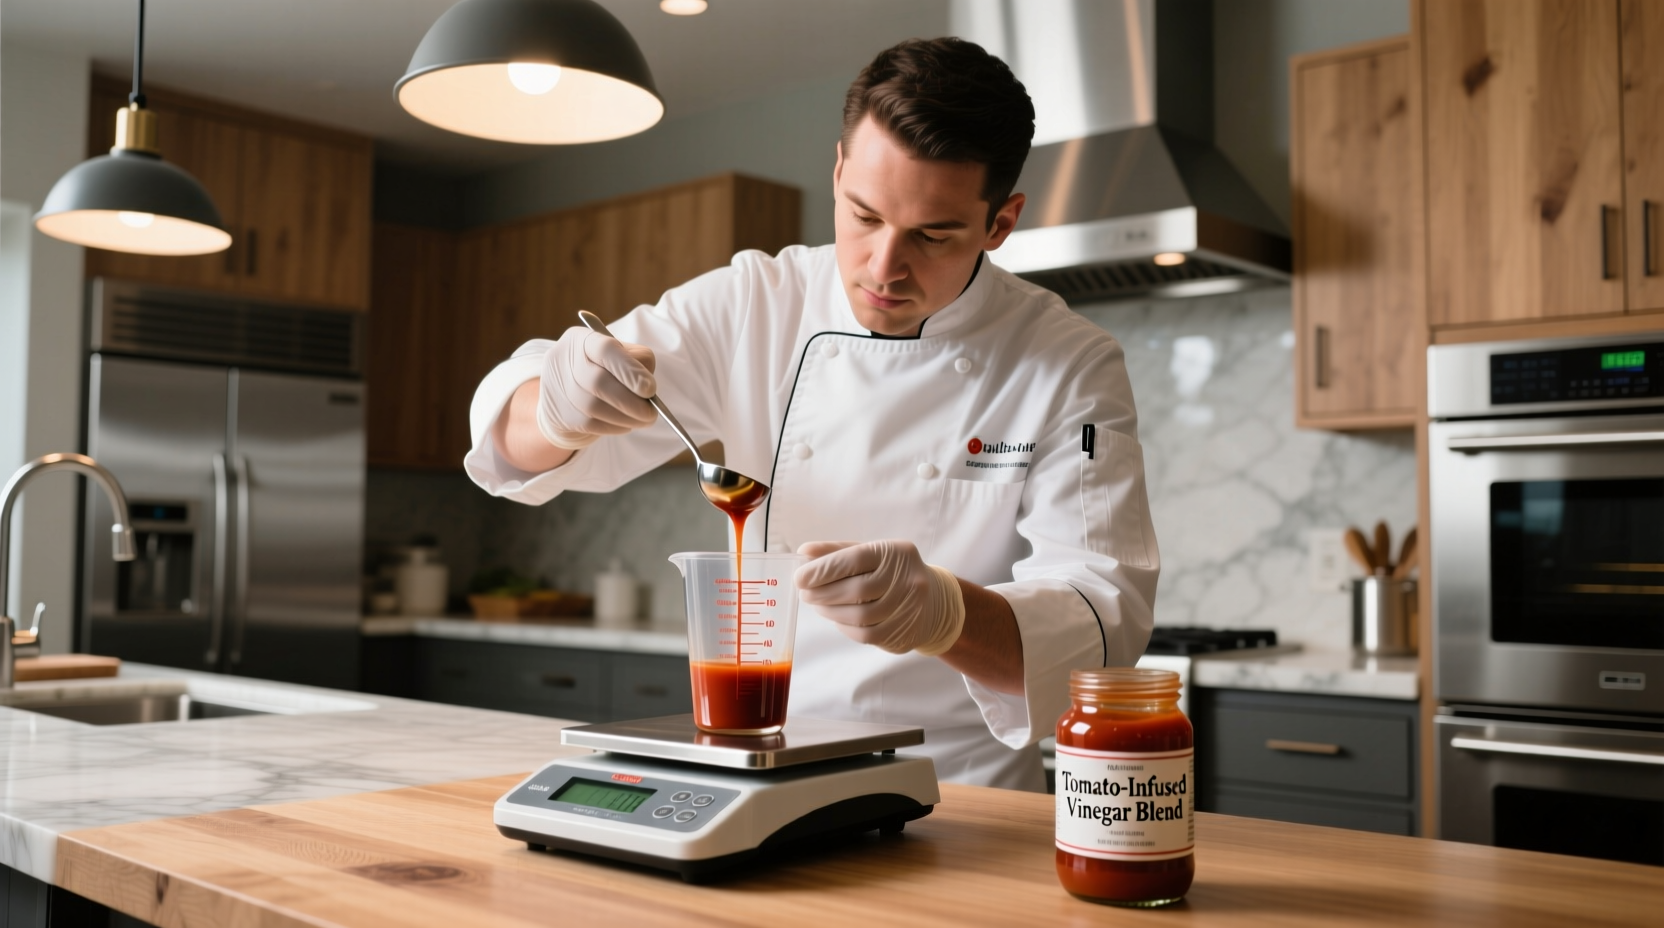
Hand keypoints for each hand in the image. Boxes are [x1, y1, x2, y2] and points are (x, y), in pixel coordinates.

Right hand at [536, 326, 657, 449]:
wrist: (566, 395)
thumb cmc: (603, 370)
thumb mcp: (619, 356)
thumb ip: (637, 362)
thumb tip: (648, 387)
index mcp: (582, 339)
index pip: (606, 349)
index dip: (629, 370)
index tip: (650, 389)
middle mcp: (564, 360)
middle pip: (598, 381)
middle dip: (631, 400)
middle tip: (652, 412)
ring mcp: (560, 388)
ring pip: (595, 407)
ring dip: (626, 417)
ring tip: (644, 419)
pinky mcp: (562, 414)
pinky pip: (592, 424)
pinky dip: (615, 426)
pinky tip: (626, 423)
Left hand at [794, 540, 964, 655]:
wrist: (935, 600)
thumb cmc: (892, 572)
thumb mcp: (870, 553)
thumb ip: (836, 552)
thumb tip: (803, 552)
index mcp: (896, 553)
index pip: (855, 559)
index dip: (823, 569)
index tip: (800, 577)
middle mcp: (908, 579)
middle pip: (856, 590)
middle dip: (823, 593)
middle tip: (805, 594)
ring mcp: (910, 609)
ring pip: (860, 616)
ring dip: (830, 612)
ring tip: (818, 605)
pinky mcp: (905, 633)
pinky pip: (866, 635)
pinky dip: (844, 627)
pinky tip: (838, 618)